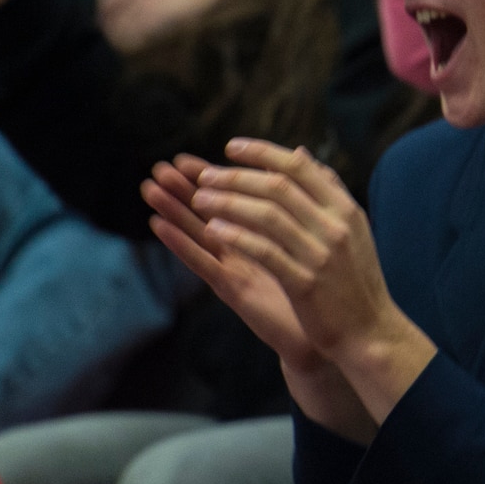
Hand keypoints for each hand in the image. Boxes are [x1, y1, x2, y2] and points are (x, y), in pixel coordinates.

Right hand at [145, 157, 373, 439]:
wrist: (335, 332)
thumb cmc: (323, 282)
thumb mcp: (312, 230)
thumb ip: (300, 193)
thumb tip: (302, 151)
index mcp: (259, 234)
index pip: (228, 199)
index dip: (205, 179)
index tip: (183, 157)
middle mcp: (243, 251)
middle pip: (207, 214)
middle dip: (182, 191)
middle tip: (157, 169)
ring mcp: (236, 269)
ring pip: (198, 233)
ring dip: (172, 211)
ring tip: (149, 189)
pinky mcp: (235, 289)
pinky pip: (203, 262)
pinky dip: (180, 244)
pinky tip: (159, 226)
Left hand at [186, 139, 435, 420]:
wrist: (371, 332)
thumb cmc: (355, 280)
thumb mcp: (351, 228)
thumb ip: (327, 190)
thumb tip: (301, 151)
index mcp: (345, 208)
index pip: (299, 166)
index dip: (262, 152)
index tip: (231, 147)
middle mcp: (335, 226)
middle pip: (278, 187)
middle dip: (236, 177)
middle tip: (203, 175)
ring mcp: (321, 254)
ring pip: (267, 215)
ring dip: (228, 203)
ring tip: (199, 200)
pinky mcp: (306, 283)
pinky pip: (265, 252)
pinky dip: (237, 237)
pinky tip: (212, 231)